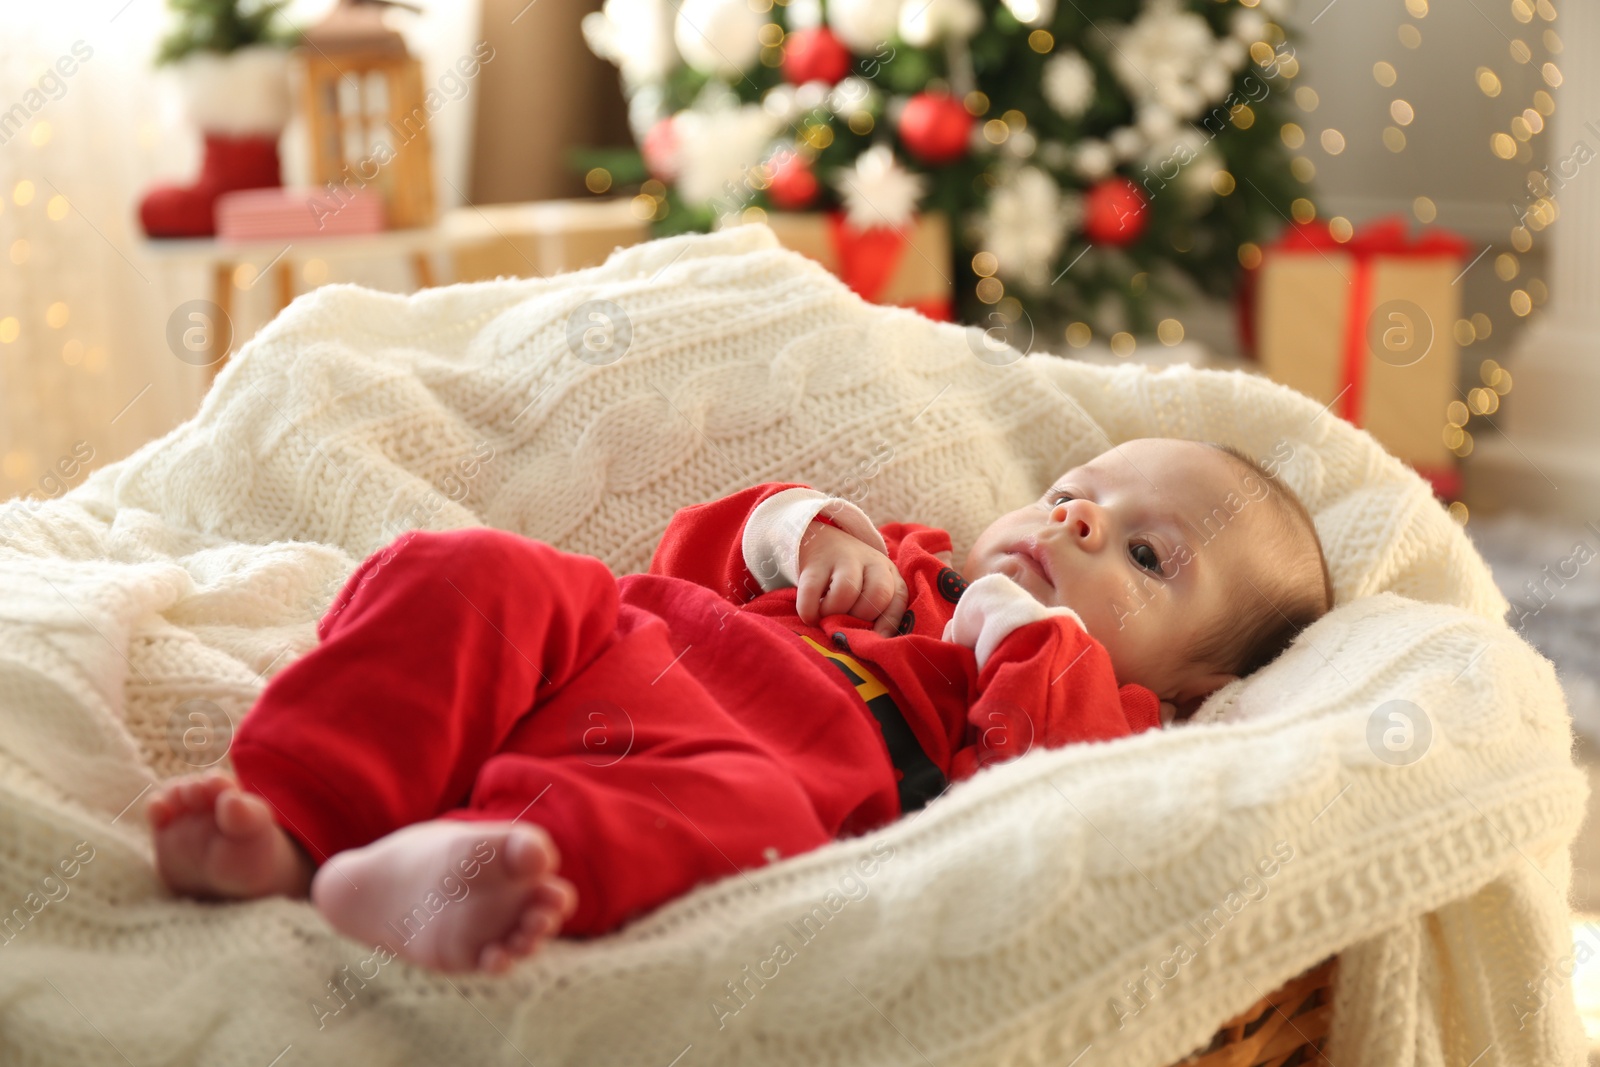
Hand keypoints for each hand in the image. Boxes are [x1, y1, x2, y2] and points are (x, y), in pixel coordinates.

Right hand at [795, 521, 908, 635]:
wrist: (822, 541)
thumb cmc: (853, 578)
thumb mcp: (872, 589)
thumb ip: (879, 612)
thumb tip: (875, 644)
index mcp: (890, 573)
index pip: (898, 599)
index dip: (888, 625)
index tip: (874, 641)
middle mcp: (871, 563)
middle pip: (877, 594)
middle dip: (860, 618)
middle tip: (846, 625)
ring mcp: (843, 559)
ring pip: (847, 591)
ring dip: (836, 613)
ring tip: (827, 620)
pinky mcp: (815, 563)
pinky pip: (812, 590)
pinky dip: (810, 610)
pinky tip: (810, 618)